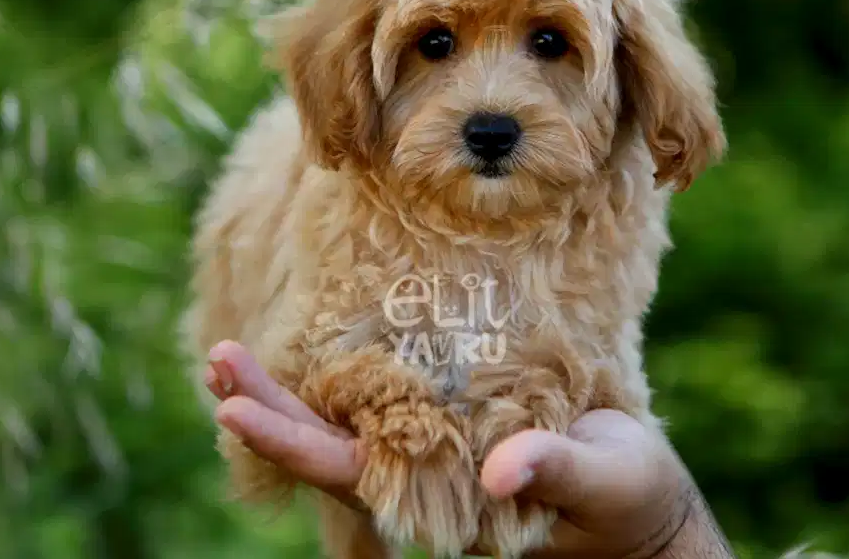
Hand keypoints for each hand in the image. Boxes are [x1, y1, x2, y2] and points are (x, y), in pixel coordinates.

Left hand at [206, 341, 705, 558]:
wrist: (631, 501)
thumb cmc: (620, 498)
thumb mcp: (601, 483)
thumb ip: (554, 472)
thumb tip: (502, 471)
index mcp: (436, 498)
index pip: (343, 471)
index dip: (286, 440)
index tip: (233, 408)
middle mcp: (415, 474)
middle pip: (321, 444)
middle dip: (263, 406)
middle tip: (216, 357)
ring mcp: (423, 447)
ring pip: (336, 424)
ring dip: (282, 391)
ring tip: (228, 353)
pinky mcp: (443, 416)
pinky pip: (372, 399)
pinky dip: (330, 376)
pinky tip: (307, 347)